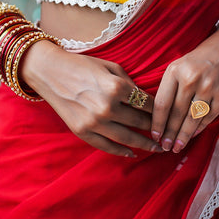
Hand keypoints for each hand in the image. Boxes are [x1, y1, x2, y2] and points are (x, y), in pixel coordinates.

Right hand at [21, 40, 161, 157]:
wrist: (51, 72)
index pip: (147, 103)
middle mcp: (107, 107)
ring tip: (158, 148)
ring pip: (127, 138)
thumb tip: (146, 98)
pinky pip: (107, 146)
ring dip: (145, 144)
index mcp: (117, 87)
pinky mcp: (82, 132)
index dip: (160, 110)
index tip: (168, 114)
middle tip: (168, 133)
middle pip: (140, 122)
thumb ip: (129, 82)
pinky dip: (121, 152)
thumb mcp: (110, 66)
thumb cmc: (82, 65)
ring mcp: (94, 122)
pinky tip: (132, 153)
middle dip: (156, 128)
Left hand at [151, 25, 218, 152]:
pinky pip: (209, 117)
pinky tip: (193, 135)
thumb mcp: (180, 64)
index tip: (153, 135)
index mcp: (175, 70)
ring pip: (192, 119)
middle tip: (164, 147)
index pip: (162, 103)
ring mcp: (209, 87)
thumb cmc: (201, 57)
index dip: (157, 122)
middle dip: (169, 133)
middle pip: (176, 114)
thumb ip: (170, 86)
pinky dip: (200, 128)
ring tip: (177, 147)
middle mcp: (191, 79)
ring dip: (183, 136)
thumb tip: (161, 116)